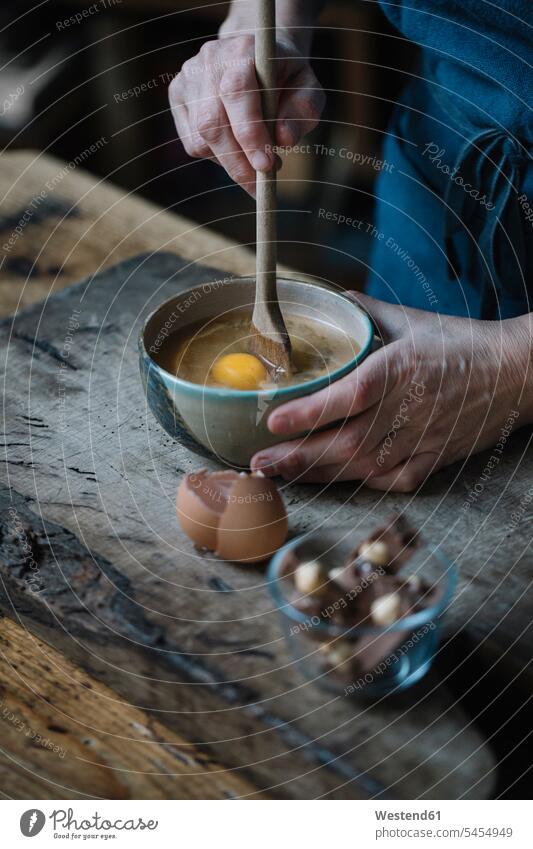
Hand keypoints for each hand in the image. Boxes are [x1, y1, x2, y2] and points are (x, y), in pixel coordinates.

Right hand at [168, 35, 323, 193]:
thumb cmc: (286, 77)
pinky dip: (216, 157)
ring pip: (201, 138)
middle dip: (237, 162)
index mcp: (243, 50)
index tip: (266, 166)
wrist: (257, 57)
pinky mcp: (178, 95)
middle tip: (259, 185)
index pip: (237, 92)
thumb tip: (283, 139)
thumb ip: (303, 110)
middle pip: (212, 122)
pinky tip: (236, 150)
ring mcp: (189, 77)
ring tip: (255, 163)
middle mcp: (210, 60)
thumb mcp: (308, 87)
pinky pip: (193, 142)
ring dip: (230, 162)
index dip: (249, 133)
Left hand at [251, 294, 531, 490]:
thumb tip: (333, 300)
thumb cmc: (462, 343)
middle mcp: (409, 408)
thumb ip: (367, 313)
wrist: (517, 373)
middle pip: (346, 441)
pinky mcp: (436, 460)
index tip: (272, 420)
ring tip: (282, 473)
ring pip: (363, 467)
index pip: (348, 395)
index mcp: (401, 368)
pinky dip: (363, 482)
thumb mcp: (412, 320)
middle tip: (259, 462)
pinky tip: (336, 479)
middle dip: (298, 455)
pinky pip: (393, 480)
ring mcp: (424, 439)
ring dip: (319, 472)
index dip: (309, 412)